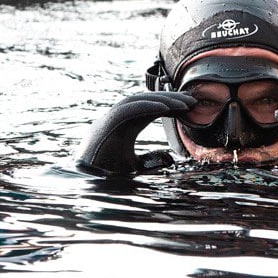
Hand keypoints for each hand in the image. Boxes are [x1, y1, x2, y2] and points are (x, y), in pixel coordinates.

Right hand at [75, 92, 195, 174]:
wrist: (84, 179)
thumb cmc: (106, 172)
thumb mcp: (135, 167)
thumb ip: (150, 160)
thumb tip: (170, 158)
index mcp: (127, 125)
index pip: (152, 108)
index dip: (171, 105)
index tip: (190, 107)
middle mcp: (120, 117)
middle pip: (148, 100)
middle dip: (171, 98)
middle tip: (193, 100)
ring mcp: (112, 118)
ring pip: (140, 100)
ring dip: (163, 99)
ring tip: (184, 103)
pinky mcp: (107, 122)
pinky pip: (130, 108)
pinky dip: (147, 106)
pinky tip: (165, 108)